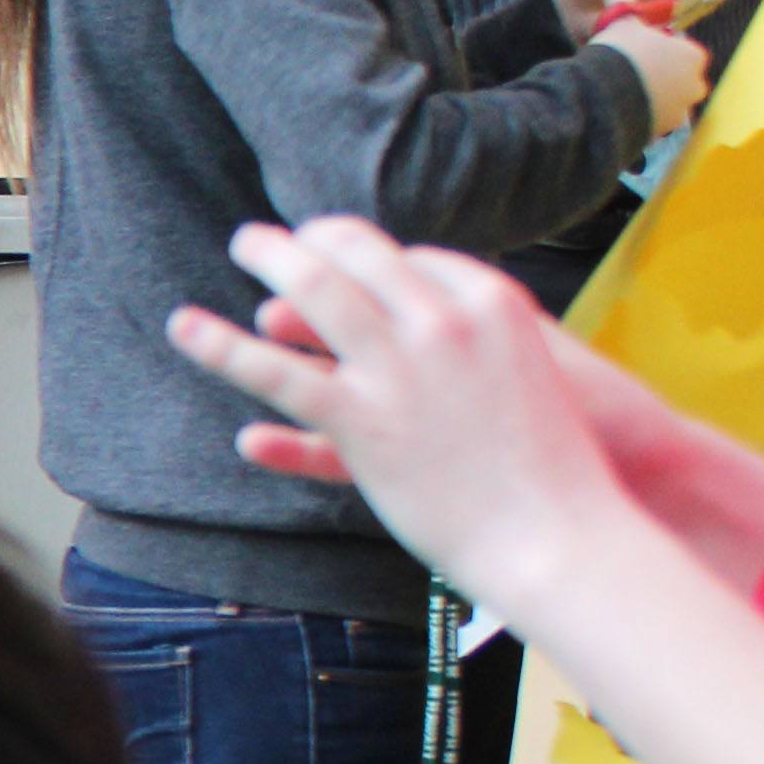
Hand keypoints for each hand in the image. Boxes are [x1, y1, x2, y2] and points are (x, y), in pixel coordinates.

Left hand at [174, 215, 748, 606]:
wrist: (572, 528)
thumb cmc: (565, 462)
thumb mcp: (540, 374)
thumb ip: (496, 338)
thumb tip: (456, 320)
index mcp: (490, 301)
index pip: (411, 257)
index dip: (367, 251)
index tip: (337, 246)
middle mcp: (440, 319)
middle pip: (362, 258)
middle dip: (317, 240)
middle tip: (280, 235)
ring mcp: (400, 368)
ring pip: (314, 296)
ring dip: (269, 262)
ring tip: (241, 243)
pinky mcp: (363, 421)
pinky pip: (280, 377)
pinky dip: (228, 352)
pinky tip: (191, 331)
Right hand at [605, 16, 711, 140]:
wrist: (604, 99)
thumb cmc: (621, 54)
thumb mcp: (621, 21)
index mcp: (694, 56)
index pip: (682, 50)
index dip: (660, 49)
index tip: (638, 49)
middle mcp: (694, 85)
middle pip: (678, 78)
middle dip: (659, 76)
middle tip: (629, 71)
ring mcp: (679, 112)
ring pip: (666, 101)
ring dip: (649, 98)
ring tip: (620, 93)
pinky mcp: (661, 133)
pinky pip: (652, 122)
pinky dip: (639, 117)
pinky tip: (618, 110)